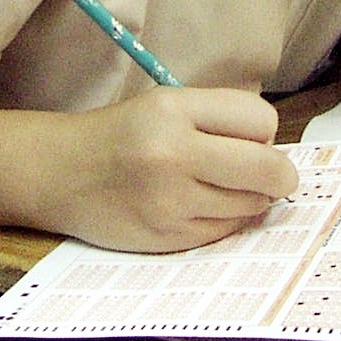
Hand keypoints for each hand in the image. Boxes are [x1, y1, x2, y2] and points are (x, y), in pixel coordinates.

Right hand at [46, 87, 298, 252]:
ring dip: (250, 198)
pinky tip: (199, 206)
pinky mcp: (167, 237)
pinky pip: (226, 231)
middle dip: (280, 175)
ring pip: (252, 204)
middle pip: (269, 169)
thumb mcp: (166, 104)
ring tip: (219, 186)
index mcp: (174, 109)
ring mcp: (170, 201)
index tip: (249, 139)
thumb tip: (278, 157)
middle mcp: (172, 154)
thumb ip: (221, 120)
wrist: (61, 173)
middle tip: (271, 175)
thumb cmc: (122, 135)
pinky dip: (224, 220)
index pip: (261, 120)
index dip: (263, 133)